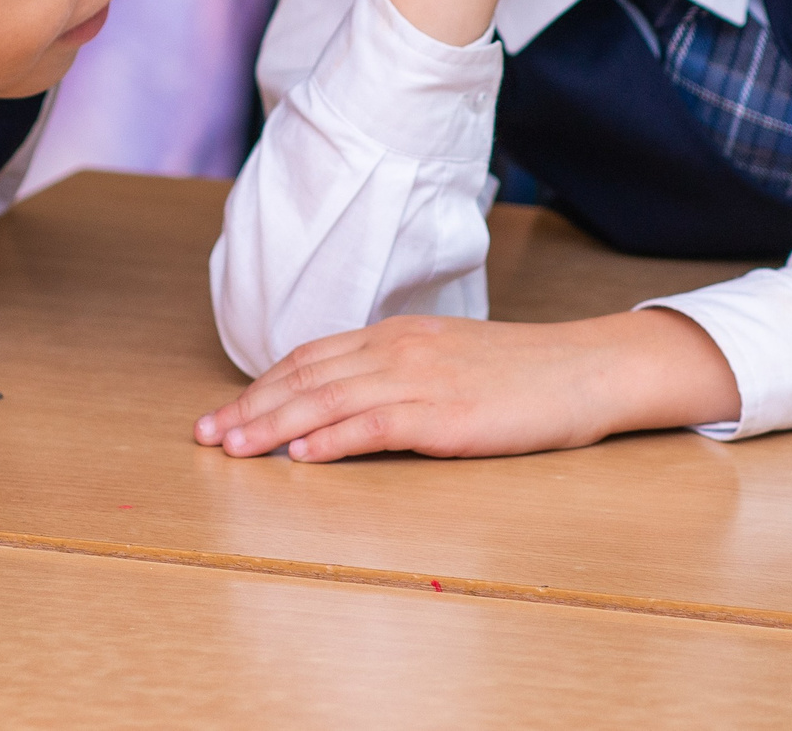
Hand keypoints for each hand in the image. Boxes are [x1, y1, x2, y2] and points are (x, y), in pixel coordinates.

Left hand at [190, 309, 739, 463]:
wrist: (587, 368)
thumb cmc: (521, 374)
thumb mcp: (447, 360)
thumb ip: (395, 373)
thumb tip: (342, 404)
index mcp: (396, 334)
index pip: (310, 357)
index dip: (260, 385)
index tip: (221, 412)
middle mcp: (399, 349)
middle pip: (306, 377)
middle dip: (249, 408)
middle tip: (204, 437)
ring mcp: (421, 379)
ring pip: (328, 400)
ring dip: (273, 426)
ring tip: (232, 449)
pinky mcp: (445, 415)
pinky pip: (375, 425)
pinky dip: (332, 439)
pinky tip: (300, 457)